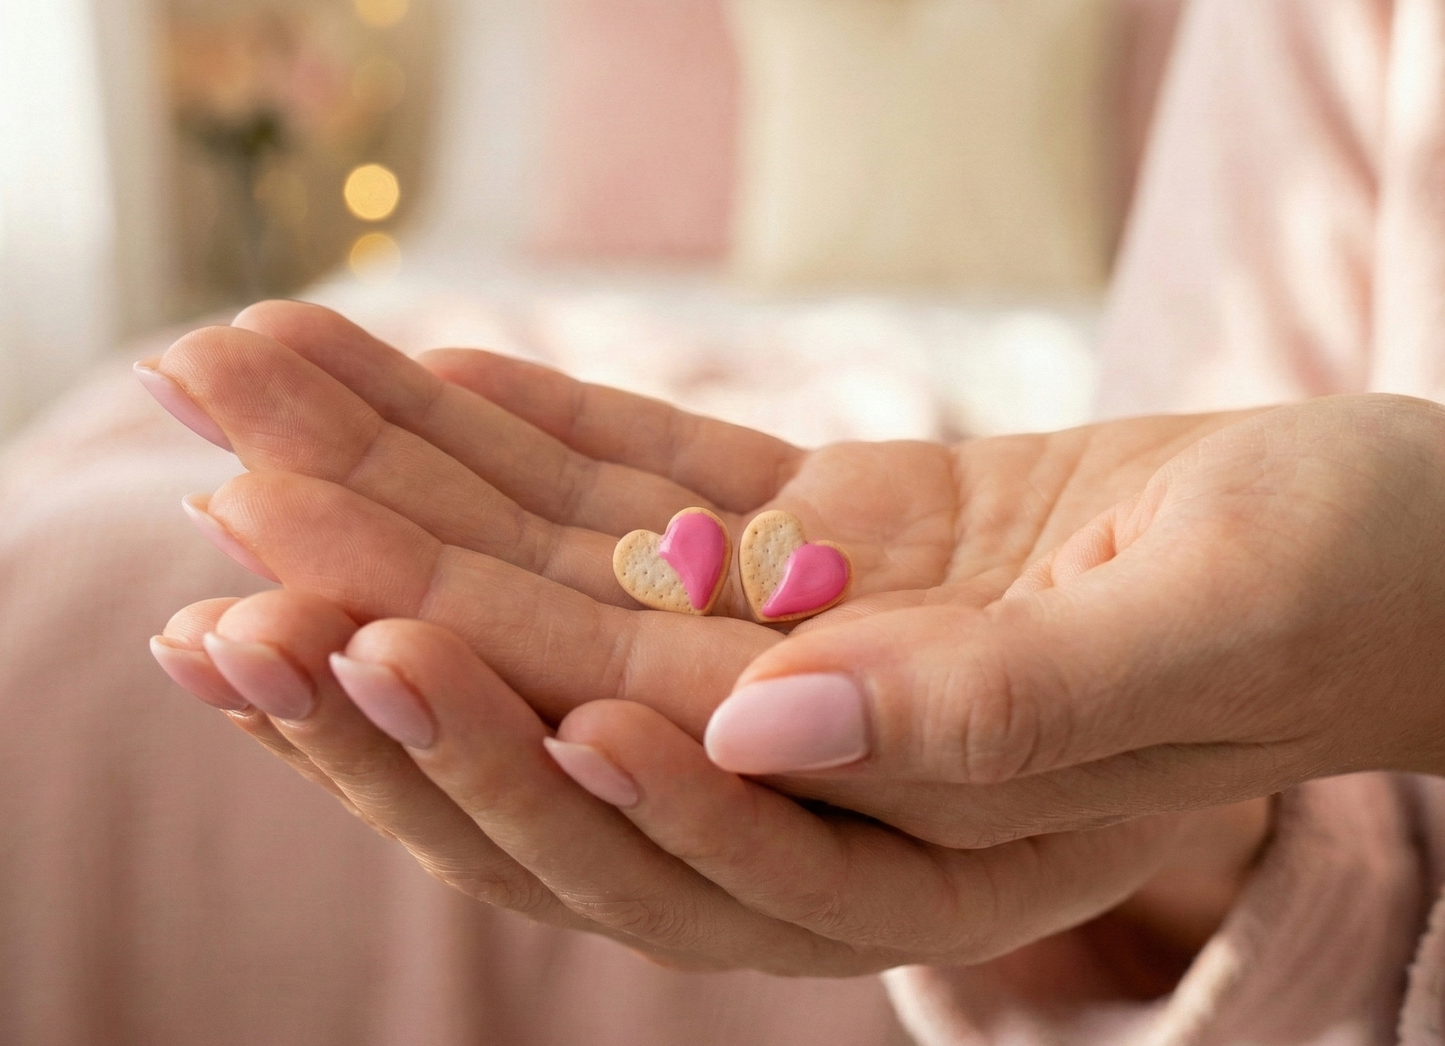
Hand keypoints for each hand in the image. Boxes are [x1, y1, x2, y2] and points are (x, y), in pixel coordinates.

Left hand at [146, 301, 1251, 848]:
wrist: (1390, 536)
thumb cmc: (1352, 586)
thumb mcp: (1208, 639)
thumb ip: (1000, 710)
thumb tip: (750, 735)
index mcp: (927, 841)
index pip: (672, 795)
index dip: (511, 721)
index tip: (367, 628)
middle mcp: (834, 760)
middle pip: (572, 690)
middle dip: (389, 600)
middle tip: (224, 512)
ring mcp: (813, 644)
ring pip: (582, 571)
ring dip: (417, 480)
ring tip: (255, 388)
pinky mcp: (829, 542)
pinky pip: (655, 490)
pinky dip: (539, 426)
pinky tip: (420, 369)